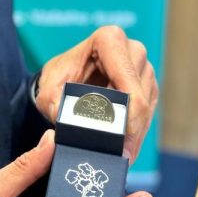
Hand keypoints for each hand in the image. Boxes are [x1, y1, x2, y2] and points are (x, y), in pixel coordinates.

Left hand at [34, 25, 156, 162]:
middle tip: (118, 155)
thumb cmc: (58, 78)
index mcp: (109, 40)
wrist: (64, 78)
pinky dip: (136, 134)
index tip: (119, 137)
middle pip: (141, 97)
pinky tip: (123, 150)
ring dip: (135, 135)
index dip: (128, 112)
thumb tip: (64, 121)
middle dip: (130, 129)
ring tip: (119, 156)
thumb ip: (53, 103)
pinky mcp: (148, 86)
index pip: (128, 81)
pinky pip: (148, 113)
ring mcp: (143, 68)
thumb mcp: (48, 89)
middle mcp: (132, 50)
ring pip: (148, 108)